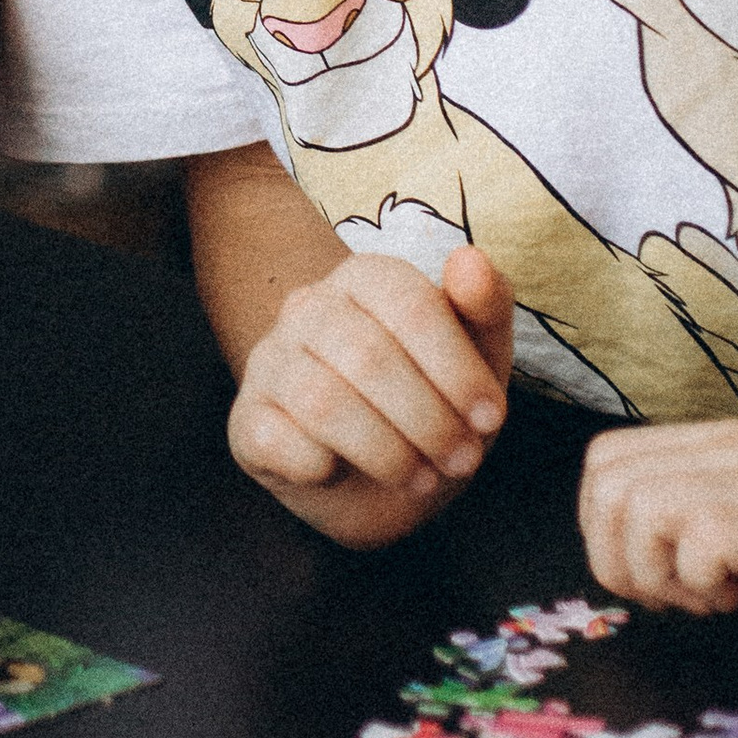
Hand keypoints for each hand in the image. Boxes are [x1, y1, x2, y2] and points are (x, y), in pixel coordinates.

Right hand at [230, 244, 512, 547]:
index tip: (491, 420)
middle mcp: (308, 307)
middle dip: (429, 420)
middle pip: (368, 356)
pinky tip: (342, 471)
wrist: (379, 479)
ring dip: (387, 453)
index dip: (456, 368)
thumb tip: (469, 259)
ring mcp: (269, 362)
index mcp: (366, 277)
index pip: (409, 304)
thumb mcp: (478, 361)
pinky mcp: (246, 419)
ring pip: (323, 402)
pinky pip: (277, 441)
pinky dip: (321, 468)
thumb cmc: (431, 403)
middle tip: (463, 460)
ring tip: (420, 477)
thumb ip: (486, 307)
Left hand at [580, 420, 737, 645]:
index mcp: (724, 445)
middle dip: (618, 556)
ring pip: (640, 505)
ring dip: (660, 571)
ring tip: (715, 598)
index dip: (605, 530)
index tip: (658, 574)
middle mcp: (736, 451)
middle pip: (606, 483)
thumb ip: (708, 510)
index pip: (605, 463)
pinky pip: (701, 540)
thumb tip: (634, 553)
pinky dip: (704, 584)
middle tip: (677, 594)